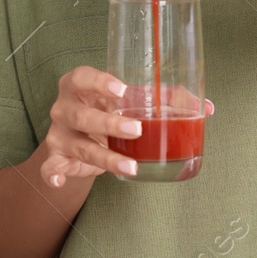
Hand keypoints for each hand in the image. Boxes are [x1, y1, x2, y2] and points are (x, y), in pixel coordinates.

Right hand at [39, 67, 213, 187]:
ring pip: (79, 145)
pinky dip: (52, 174)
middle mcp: (65, 107)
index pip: (83, 77)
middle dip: (109, 124)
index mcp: (79, 85)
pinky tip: (59, 180)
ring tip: (130, 166)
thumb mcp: (129, 102)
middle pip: (82, 114)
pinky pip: (49, 166)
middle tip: (137, 130)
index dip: (100, 82)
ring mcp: (59, 133)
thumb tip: (207, 108)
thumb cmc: (106, 110)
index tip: (122, 90)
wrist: (79, 135)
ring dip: (105, 157)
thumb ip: (165, 101)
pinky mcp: (56, 157)